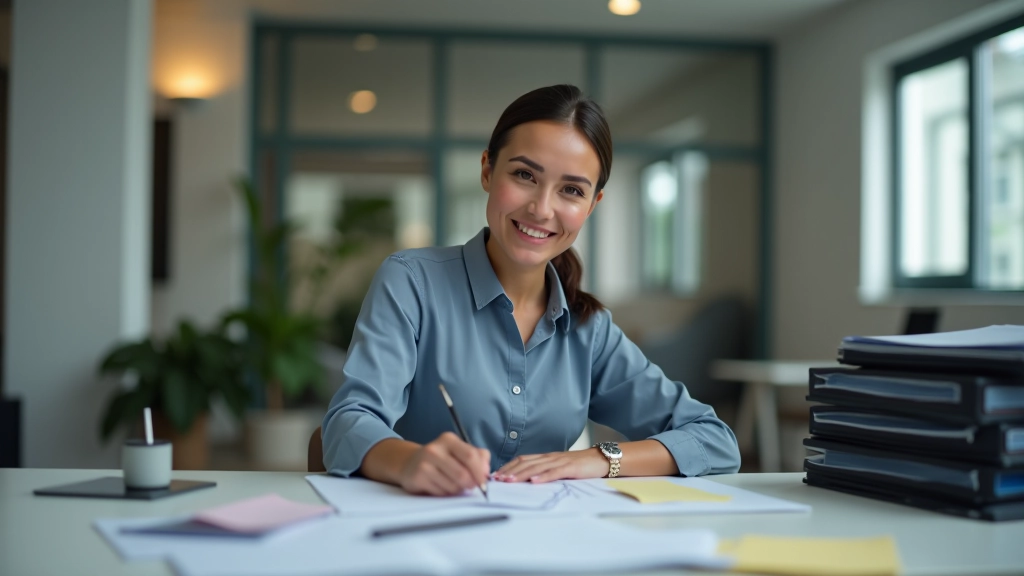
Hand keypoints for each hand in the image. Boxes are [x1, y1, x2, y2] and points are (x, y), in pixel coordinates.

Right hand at [398, 432, 490, 495]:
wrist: (410, 464)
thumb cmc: (442, 459)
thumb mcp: (459, 452)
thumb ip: (478, 457)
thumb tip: (485, 471)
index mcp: (448, 439)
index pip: (470, 456)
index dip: (480, 472)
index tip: (484, 483)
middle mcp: (435, 449)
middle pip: (462, 474)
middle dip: (470, 484)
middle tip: (469, 486)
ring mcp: (424, 463)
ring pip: (453, 486)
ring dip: (457, 490)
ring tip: (451, 484)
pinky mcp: (418, 478)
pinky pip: (441, 493)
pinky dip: (445, 494)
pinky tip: (440, 486)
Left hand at [493, 448, 608, 483]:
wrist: (600, 459)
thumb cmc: (580, 465)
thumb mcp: (559, 468)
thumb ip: (545, 472)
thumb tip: (528, 482)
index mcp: (546, 457)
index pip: (522, 459)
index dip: (508, 466)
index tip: (496, 475)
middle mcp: (550, 457)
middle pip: (525, 462)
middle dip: (510, 471)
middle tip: (497, 479)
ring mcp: (559, 461)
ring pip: (536, 466)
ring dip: (521, 474)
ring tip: (510, 481)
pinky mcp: (570, 467)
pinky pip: (554, 472)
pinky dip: (543, 477)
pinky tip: (534, 482)